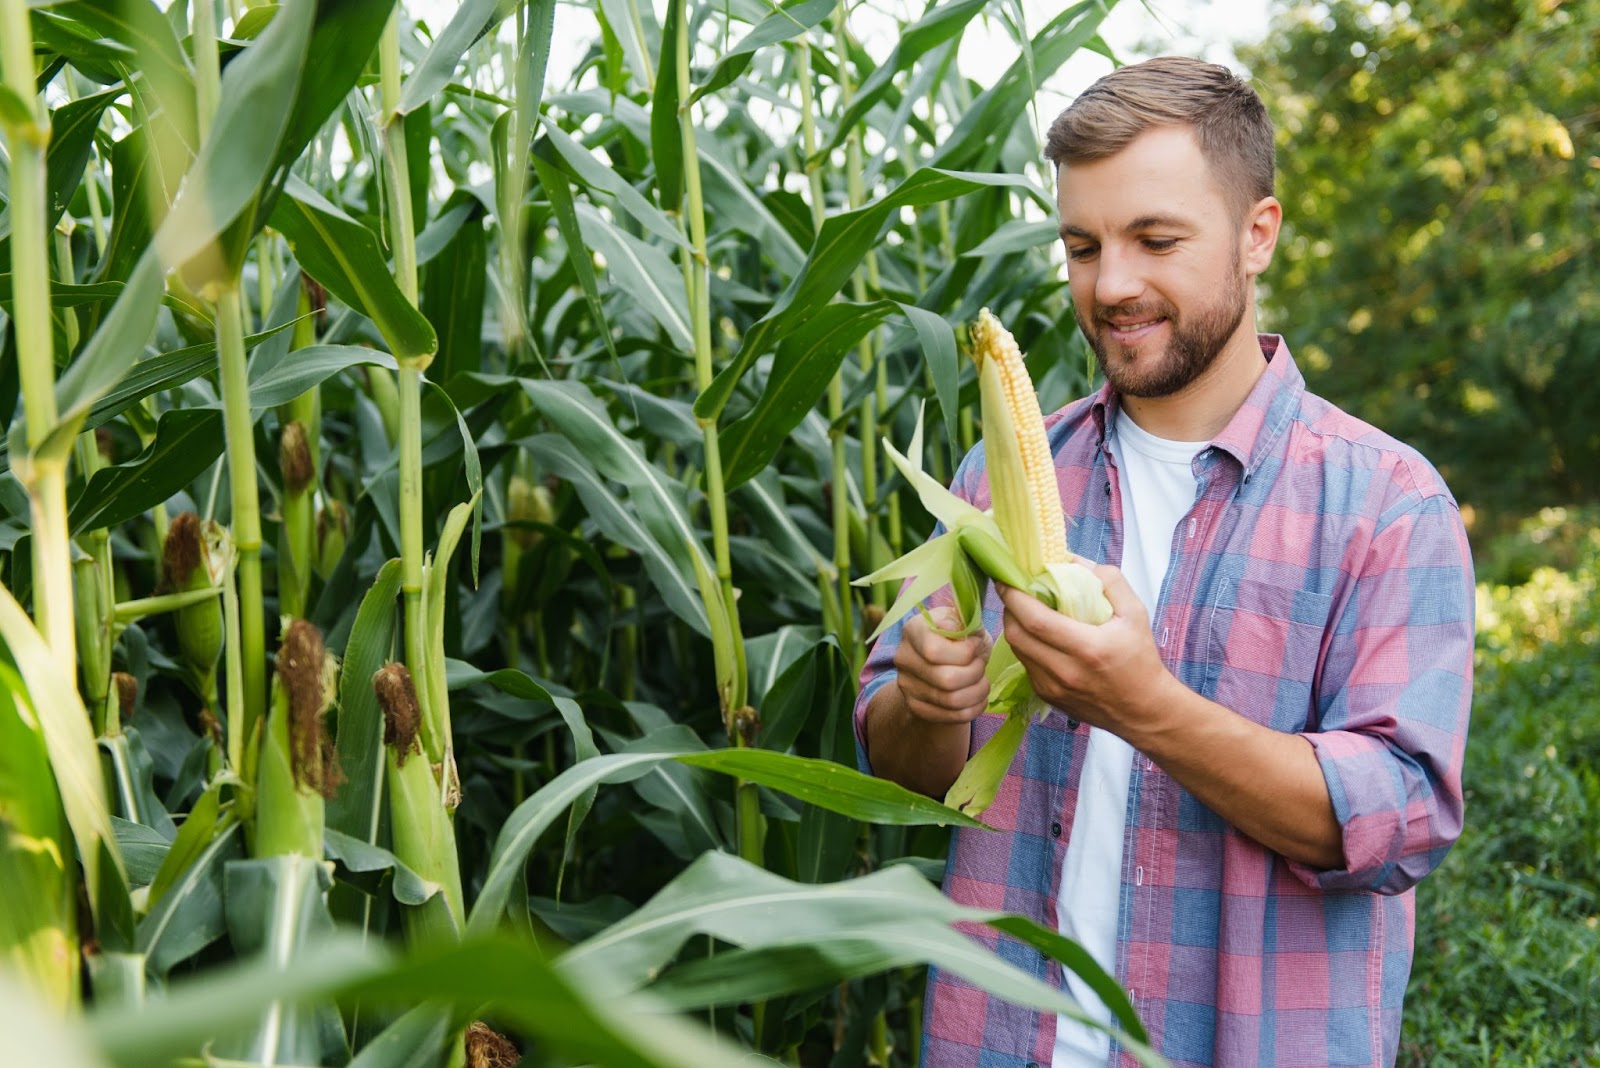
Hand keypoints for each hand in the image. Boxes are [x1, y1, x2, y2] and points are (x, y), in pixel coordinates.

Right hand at [892, 605, 991, 724]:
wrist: (942, 663)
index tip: (976, 645)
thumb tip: (960, 630)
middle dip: (975, 672)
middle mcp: (903, 657)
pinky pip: (954, 716)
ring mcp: (906, 685)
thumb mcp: (964, 622)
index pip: (934, 651)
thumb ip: (965, 623)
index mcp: (913, 629)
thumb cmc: (958, 638)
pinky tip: (978, 696)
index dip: (965, 651)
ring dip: (978, 691)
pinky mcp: (916, 707)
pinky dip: (975, 707)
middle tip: (980, 665)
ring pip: (952, 700)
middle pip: (946, 679)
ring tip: (982, 680)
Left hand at [998, 564, 1177, 740]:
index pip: (1036, 620)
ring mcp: (1052, 688)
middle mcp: (1065, 672)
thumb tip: (1072, 560)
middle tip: (1014, 590)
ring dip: (1015, 625)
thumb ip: (1108, 581)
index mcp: (1088, 649)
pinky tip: (1038, 635)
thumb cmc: (1140, 659)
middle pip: (1016, 635)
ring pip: (1017, 650)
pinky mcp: (1047, 696)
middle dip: (1009, 608)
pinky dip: (1025, 644)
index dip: (1015, 597)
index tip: (1006, 577)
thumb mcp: (1135, 613)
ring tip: (1024, 609)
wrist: (1143, 711)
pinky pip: (1025, 663)